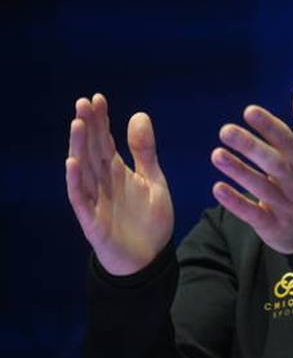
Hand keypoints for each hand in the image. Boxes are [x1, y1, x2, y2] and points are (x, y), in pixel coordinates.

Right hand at [66, 94, 173, 275]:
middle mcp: (102, 182)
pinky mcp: (92, 219)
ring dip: (78, 146)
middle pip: (92, 150)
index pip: (105, 140)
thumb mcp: (154, 180)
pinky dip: (76, 180)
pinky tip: (73, 162)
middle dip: (87, 126)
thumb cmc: (149, 221)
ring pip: (83, 169)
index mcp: (117, 172)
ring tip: (76, 123)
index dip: (101, 120)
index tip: (97, 98)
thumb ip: (145, 151)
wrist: (150, 259)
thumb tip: (139, 114)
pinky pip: (80, 198)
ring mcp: (95, 200)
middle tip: (83, 102)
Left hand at [211, 80, 292, 253]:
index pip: (287, 140)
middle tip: (225, 130)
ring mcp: (284, 204)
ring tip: (216, 154)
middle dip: (250, 147)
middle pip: (272, 162)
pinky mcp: (272, 224)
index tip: (250, 112)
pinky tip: (217, 189)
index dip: (269, 127)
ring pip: (259, 186)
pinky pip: (252, 213)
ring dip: (238, 171)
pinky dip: (236, 202)